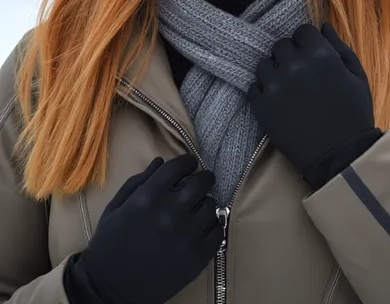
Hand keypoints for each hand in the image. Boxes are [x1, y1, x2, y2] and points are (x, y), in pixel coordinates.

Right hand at [64, 154, 223, 303]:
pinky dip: (212, 226)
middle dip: (202, 178)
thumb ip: (139, 181)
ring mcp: (187, 235)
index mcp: (149, 197)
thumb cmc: (110, 244)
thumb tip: (161, 161)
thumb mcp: (117, 207)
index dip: (187, 162)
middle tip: (199, 182)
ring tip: (196, 209)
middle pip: (202, 182)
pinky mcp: (198, 257)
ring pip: (212, 204)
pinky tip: (201, 228)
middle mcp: (171, 212)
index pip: (180, 166)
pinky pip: (218, 230)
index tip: (189, 164)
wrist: (111, 289)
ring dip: (205, 202)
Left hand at [247, 23, 381, 189]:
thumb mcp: (357, 76)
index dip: (308, 43)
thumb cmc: (353, 114)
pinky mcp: (261, 106)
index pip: (302, 31)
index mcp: (320, 54)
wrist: (340, 157)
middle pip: (281, 45)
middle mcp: (293, 65)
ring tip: (288, 89)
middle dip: (290, 56)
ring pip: (264, 64)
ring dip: (274, 72)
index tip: (312, 57)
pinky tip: (279, 103)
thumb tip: (321, 25)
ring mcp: (274, 86)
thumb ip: (339, 46)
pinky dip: (263, 92)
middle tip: (301, 75)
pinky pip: (254, 87)